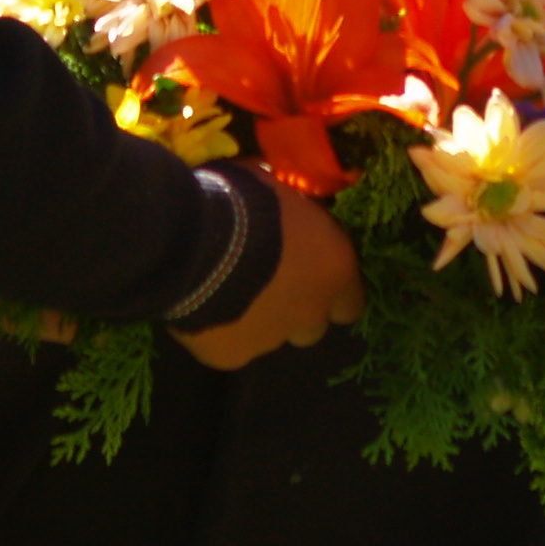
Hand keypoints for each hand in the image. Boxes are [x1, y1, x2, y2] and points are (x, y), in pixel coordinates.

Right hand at [176, 185, 364, 370]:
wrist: (194, 239)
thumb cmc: (247, 200)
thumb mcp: (285, 189)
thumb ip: (297, 211)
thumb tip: (297, 209)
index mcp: (335, 271)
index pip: (350, 301)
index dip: (330, 288)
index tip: (311, 270)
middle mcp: (311, 315)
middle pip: (311, 325)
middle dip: (294, 307)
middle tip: (266, 279)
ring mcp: (270, 341)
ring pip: (270, 336)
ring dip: (257, 317)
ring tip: (227, 290)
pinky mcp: (230, 355)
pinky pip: (230, 345)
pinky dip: (219, 329)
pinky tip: (201, 301)